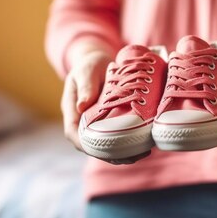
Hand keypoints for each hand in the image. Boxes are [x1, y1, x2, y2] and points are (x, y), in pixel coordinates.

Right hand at [61, 49, 150, 164]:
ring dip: (123, 153)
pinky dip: (129, 143)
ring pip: (106, 145)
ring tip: (143, 153)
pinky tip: (144, 144)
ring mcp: (96, 124)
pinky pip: (117, 137)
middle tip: (133, 157)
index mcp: (72, 110)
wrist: (99, 60)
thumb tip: (81, 106)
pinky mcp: (109, 122)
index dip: (85, 145)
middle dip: (111, 155)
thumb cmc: (90, 64)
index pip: (73, 133)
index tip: (103, 150)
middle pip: (92, 145)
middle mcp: (82, 121)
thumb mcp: (87, 70)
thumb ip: (86, 86)